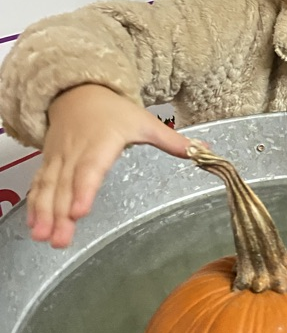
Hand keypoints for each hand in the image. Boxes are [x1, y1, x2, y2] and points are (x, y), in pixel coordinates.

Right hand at [27, 84, 192, 248]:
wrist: (78, 93)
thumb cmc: (113, 112)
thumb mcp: (145, 122)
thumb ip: (173, 141)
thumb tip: (206, 151)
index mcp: (101, 142)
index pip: (91, 169)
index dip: (83, 190)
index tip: (79, 210)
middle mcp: (76, 152)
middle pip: (67, 185)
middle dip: (60, 213)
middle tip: (59, 238)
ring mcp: (59, 158)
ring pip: (49, 187)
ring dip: (44, 213)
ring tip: (44, 237)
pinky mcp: (49, 164)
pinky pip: (39, 185)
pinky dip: (35, 206)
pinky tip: (34, 227)